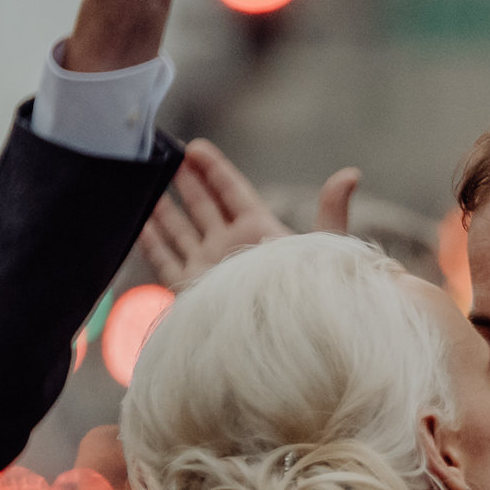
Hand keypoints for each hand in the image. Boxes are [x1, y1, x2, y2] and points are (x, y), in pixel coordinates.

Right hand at [137, 140, 362, 289]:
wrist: (285, 343)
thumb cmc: (309, 295)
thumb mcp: (323, 246)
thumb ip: (332, 211)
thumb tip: (352, 172)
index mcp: (261, 231)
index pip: (233, 192)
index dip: (214, 169)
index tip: (195, 147)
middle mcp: (232, 247)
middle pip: (204, 206)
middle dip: (187, 180)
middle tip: (167, 152)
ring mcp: (209, 268)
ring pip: (180, 229)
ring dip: (164, 206)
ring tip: (145, 180)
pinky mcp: (190, 291)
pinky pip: (164, 259)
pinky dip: (150, 241)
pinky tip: (137, 221)